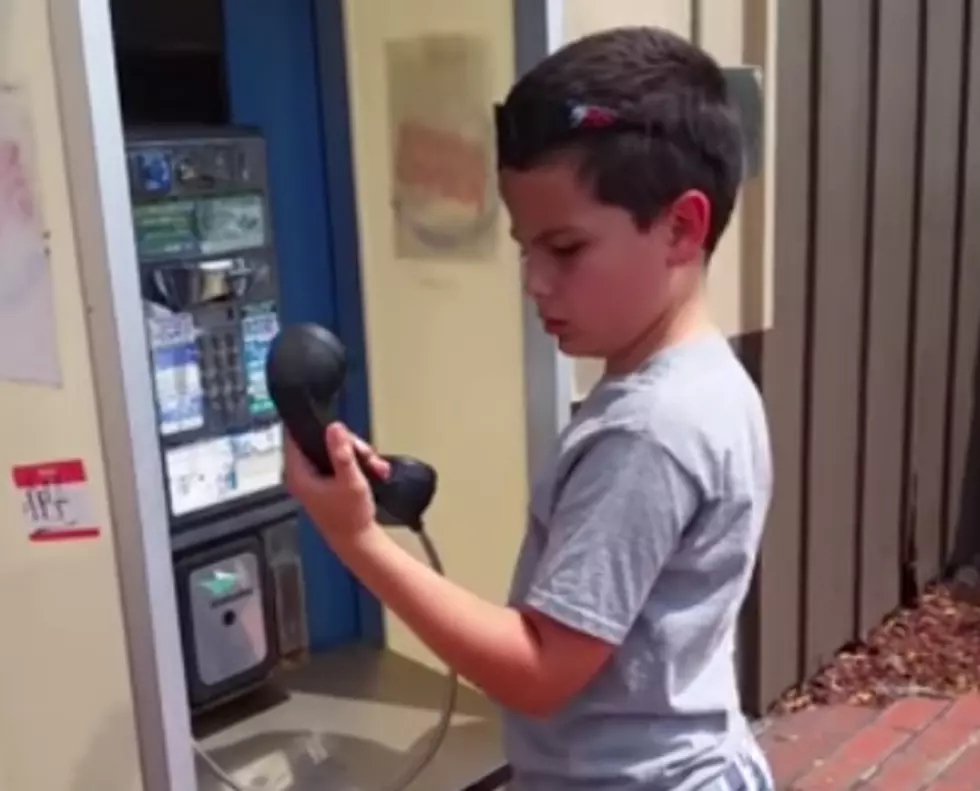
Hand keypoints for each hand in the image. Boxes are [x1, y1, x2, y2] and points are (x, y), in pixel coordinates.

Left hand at [283, 422, 390, 545]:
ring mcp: (312, 478)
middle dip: (346, 443)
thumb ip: (342, 453)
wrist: (357, 541)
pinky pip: (337, 461)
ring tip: (372, 464)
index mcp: (298, 474)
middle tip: (364, 452)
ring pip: (332, 450)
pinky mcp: (324, 481)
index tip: (331, 422)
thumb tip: (334, 427)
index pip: (293, 437)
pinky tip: (370, 470)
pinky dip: (354, 463)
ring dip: (354, 453)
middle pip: (319, 441)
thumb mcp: (350, 481)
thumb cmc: (351, 516)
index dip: (310, 425)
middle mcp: (301, 474)